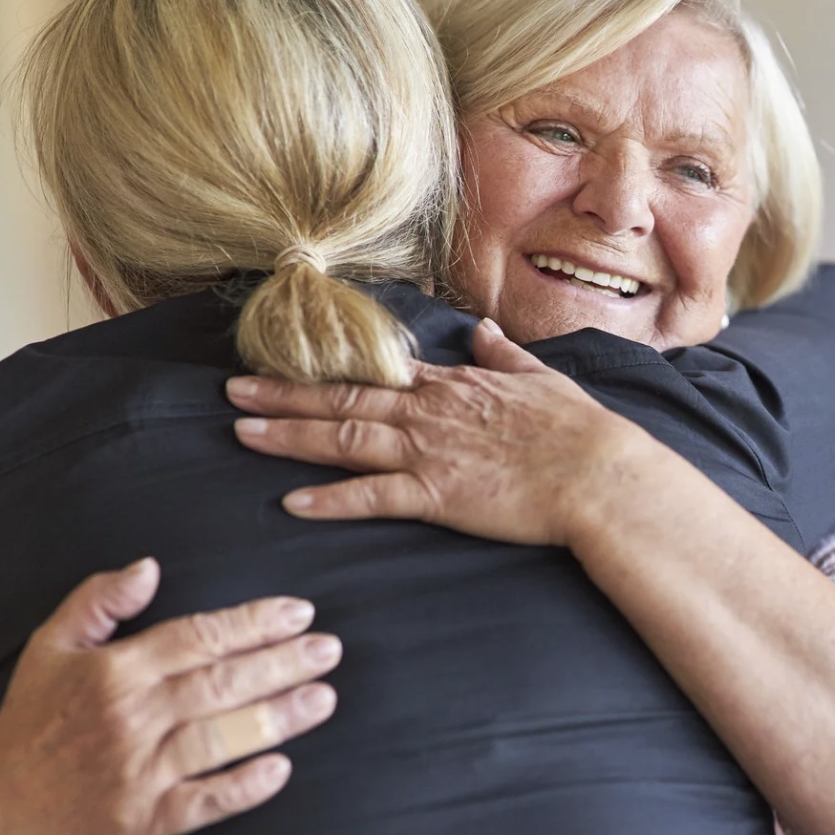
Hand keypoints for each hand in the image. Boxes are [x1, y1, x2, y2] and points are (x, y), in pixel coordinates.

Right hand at [0, 559, 340, 834]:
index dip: (252, 623)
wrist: (2, 818)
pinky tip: (281, 770)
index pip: (197, 637)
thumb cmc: (32, 726)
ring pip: (220, 739)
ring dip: (277, 718)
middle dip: (282, 663)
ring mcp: (138, 772)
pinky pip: (203, 802)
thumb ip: (96, 601)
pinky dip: (242, 787)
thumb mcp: (49, 650)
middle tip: (331, 649)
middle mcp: (129, 718)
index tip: (300, 613)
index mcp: (112, 671)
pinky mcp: (145, 822)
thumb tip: (149, 566)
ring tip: (325, 698)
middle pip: (220, 683)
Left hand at [226, 319, 648, 545]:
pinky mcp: (439, 495)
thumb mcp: (542, 380)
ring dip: (290, 435)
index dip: (327, 370)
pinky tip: (293, 502)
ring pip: (345, 439)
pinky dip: (331, 499)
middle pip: (344, 399)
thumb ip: (506, 356)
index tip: (289, 363)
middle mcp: (431, 413)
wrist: (600, 474)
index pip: (377, 373)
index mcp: (454, 386)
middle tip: (233, 391)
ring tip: (243, 433)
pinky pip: (373, 497)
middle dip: (284, 394)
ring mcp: (430, 452)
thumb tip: (484, 331)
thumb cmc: (580, 432)